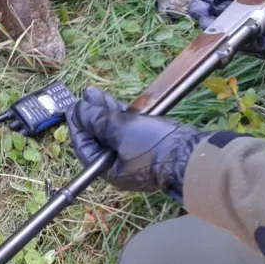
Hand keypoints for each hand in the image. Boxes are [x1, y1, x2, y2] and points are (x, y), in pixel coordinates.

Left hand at [66, 87, 203, 200]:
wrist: (192, 154)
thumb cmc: (154, 146)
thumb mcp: (121, 130)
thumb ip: (97, 119)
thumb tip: (76, 110)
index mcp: (109, 171)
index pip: (84, 147)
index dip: (77, 126)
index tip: (72, 107)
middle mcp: (119, 166)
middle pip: (98, 138)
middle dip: (91, 115)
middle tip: (86, 95)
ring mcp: (134, 156)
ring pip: (113, 132)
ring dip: (105, 112)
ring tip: (97, 93)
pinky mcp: (147, 146)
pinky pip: (128, 131)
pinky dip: (121, 117)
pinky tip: (115, 103)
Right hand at [189, 0, 264, 66]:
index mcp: (255, 3)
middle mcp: (249, 17)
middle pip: (221, 10)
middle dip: (206, 1)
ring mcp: (249, 31)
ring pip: (222, 25)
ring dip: (205, 15)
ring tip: (193, 6)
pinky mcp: (253, 44)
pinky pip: (231, 37)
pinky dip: (217, 30)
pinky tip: (204, 20)